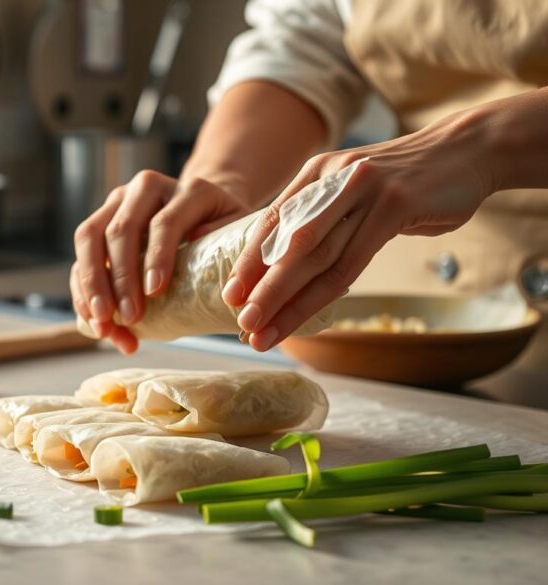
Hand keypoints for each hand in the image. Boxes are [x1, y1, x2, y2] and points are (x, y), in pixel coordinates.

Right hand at [71, 170, 250, 353]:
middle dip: (121, 278)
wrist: (206, 210)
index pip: (164, 222)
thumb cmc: (224, 230)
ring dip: (92, 285)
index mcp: (187, 188)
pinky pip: (80, 255)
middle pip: (120, 230)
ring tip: (103, 323)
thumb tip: (202, 263)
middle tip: (129, 316)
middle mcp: (145, 188)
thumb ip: (225, 247)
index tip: (155, 292)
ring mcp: (117, 203)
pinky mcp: (99, 222)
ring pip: (89, 237)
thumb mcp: (237, 233)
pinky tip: (93, 321)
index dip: (157, 257)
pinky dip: (82, 291)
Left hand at [222, 107, 497, 350]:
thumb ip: (322, 215)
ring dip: (284, 299)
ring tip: (261, 329)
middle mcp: (332, 179)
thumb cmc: (407, 181)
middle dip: (260, 286)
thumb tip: (283, 258)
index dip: (248, 261)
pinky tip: (304, 316)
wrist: (466, 150)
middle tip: (240, 321)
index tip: (228, 295)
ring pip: (314, 256)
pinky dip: (322, 294)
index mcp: (315, 173)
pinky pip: (351, 261)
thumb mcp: (354, 188)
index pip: (272, 223)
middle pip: (287, 243)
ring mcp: (363, 190)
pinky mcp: (394, 206)